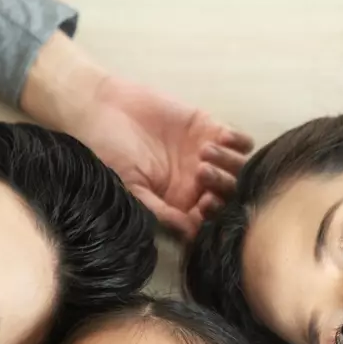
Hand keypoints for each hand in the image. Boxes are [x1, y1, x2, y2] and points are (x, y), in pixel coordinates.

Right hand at [72, 76, 252, 238]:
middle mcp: (196, 183)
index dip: (213, 215)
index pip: (208, 218)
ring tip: (203, 152)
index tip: (203, 204)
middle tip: (201, 174)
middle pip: (230, 195)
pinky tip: (218, 138)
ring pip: (238, 169)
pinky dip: (237, 142)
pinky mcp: (209, 128)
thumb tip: (190, 235)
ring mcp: (205, 156)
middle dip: (223, 188)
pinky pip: (240, 142)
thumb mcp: (131, 187)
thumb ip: (161, 211)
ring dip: (229, 164)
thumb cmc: (109, 152)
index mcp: (178, 202)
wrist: (102, 109)